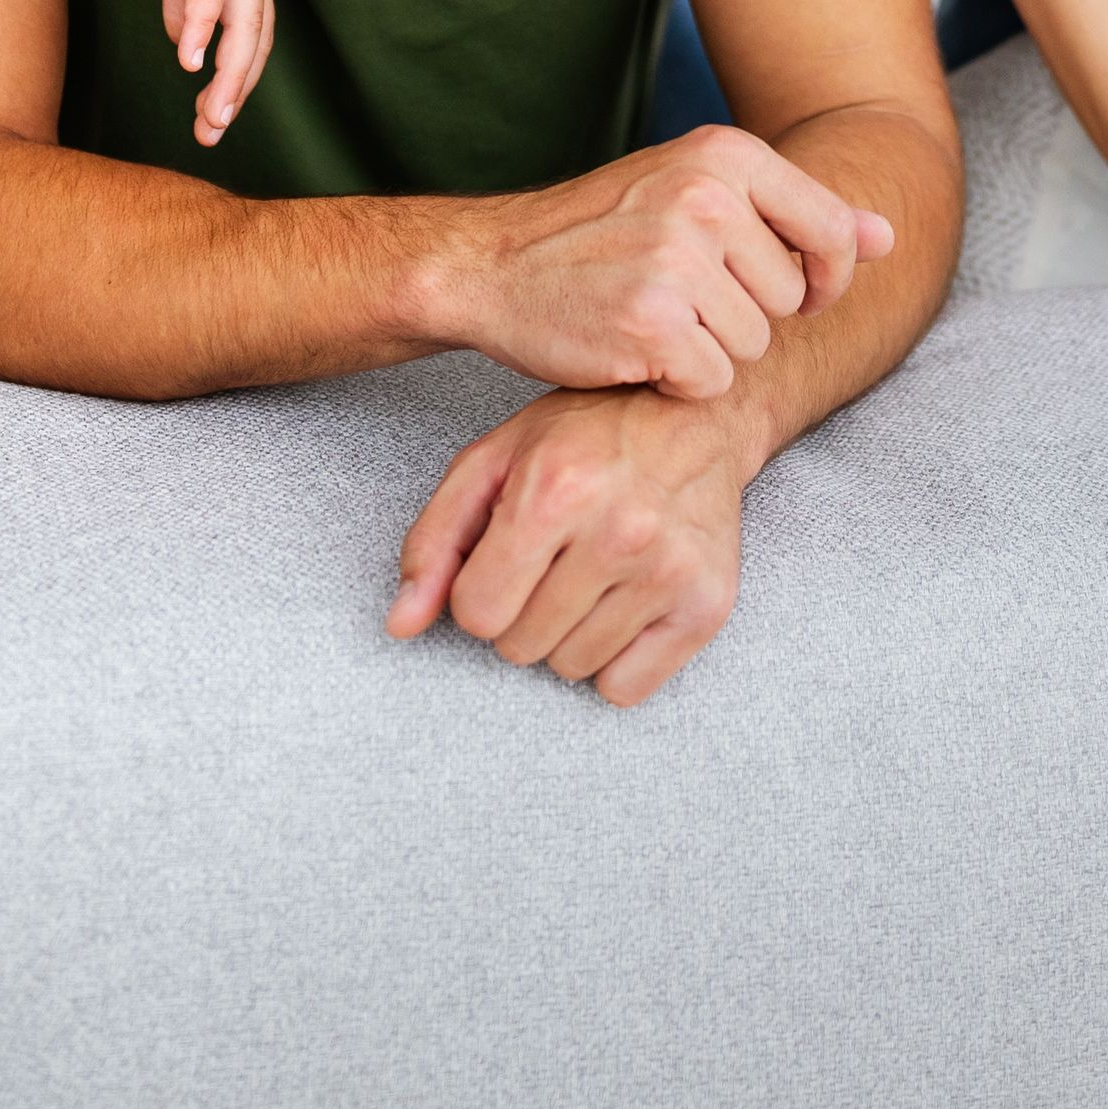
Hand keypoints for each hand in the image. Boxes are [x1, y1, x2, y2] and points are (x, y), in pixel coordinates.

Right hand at [134, 0, 275, 146]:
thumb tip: (186, 40)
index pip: (254, 33)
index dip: (239, 79)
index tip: (215, 118)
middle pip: (256, 37)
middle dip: (236, 92)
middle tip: (213, 134)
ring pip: (242, 20)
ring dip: (228, 73)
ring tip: (211, 114)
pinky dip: (203, 24)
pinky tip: (190, 58)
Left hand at [390, 386, 746, 706]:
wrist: (699, 418)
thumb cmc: (588, 435)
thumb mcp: (495, 460)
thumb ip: (436, 540)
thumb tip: (400, 624)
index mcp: (556, 489)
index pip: (477, 614)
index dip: (480, 591)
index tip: (506, 560)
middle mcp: (619, 530)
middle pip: (520, 647)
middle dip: (523, 612)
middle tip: (554, 561)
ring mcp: (669, 570)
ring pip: (572, 669)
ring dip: (569, 634)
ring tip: (591, 575)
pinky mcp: (708, 604)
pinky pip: (626, 689)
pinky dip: (616, 659)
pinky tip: (625, 602)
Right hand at [426, 126, 894, 401]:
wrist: (495, 266)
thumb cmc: (602, 234)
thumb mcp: (698, 193)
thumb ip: (794, 214)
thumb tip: (887, 237)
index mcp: (726, 153)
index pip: (832, 232)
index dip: (820, 278)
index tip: (783, 289)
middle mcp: (707, 195)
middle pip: (790, 298)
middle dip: (744, 315)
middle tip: (676, 296)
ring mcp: (678, 257)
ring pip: (753, 345)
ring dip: (708, 351)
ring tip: (650, 317)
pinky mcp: (652, 321)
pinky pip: (711, 381)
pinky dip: (675, 382)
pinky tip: (633, 350)